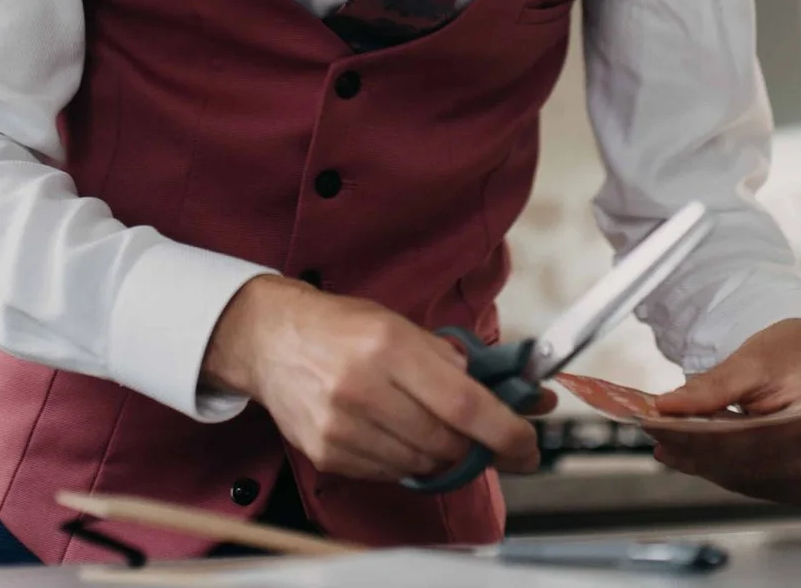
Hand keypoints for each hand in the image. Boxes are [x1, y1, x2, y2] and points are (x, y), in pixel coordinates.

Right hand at [201, 276, 543, 482]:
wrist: (271, 339)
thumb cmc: (343, 328)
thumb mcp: (402, 326)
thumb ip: (456, 363)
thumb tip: (521, 395)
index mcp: (389, 346)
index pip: (463, 404)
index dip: (505, 431)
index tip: (528, 445)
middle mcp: (363, 388)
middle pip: (446, 441)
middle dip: (477, 446)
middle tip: (486, 437)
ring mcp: (341, 426)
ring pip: (422, 464)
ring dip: (443, 454)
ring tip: (434, 428)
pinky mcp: (326, 453)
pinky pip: (390, 473)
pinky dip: (408, 461)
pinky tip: (400, 434)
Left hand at [641, 319, 800, 503]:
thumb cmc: (794, 357)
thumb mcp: (754, 359)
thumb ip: (712, 386)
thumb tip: (668, 406)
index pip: (755, 439)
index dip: (703, 435)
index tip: (661, 424)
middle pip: (748, 463)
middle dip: (694, 447)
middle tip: (654, 430)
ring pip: (744, 478)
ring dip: (701, 461)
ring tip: (666, 440)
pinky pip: (750, 483)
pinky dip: (717, 467)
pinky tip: (689, 452)